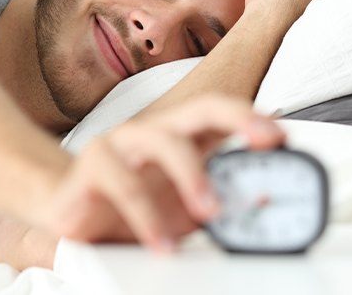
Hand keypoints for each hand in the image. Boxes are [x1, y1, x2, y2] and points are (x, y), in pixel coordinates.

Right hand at [34, 95, 284, 251]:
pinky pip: (124, 184)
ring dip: (192, 174)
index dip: (250, 117)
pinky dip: (147, 216)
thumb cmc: (128, 207)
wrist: (70, 210)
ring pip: (162, 140)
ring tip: (209, 212)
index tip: (280, 135)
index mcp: (178, 139)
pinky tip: (161, 242)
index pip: (218, 114)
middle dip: (236, 118)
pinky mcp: (93, 163)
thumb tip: (260, 199)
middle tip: (265, 140)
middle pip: (198, 108)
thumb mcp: (181, 211)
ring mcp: (122, 142)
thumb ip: (217, 203)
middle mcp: (153, 132)